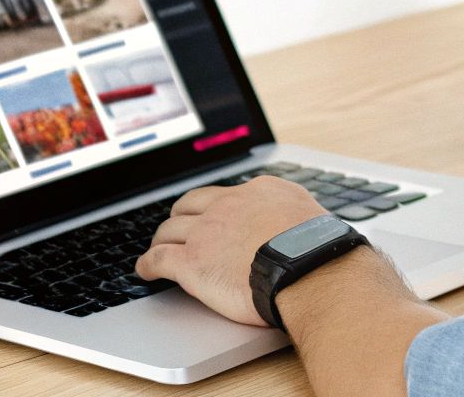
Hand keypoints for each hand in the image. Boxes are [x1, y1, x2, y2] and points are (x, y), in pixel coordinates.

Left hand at [135, 175, 327, 325]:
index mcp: (257, 192)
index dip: (214, 207)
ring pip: (169, 230)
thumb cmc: (318, 249)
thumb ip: (293, 212)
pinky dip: (147, 264)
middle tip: (179, 229)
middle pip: (190, 206)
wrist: (308, 269)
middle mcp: (227, 205)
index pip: (225, 195)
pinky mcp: (191, 261)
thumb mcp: (310, 215)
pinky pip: (157, 259)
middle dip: (181, 217)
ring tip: (158, 249)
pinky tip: (145, 270)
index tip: (212, 215)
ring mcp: (205, 232)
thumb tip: (297, 220)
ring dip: (162, 240)